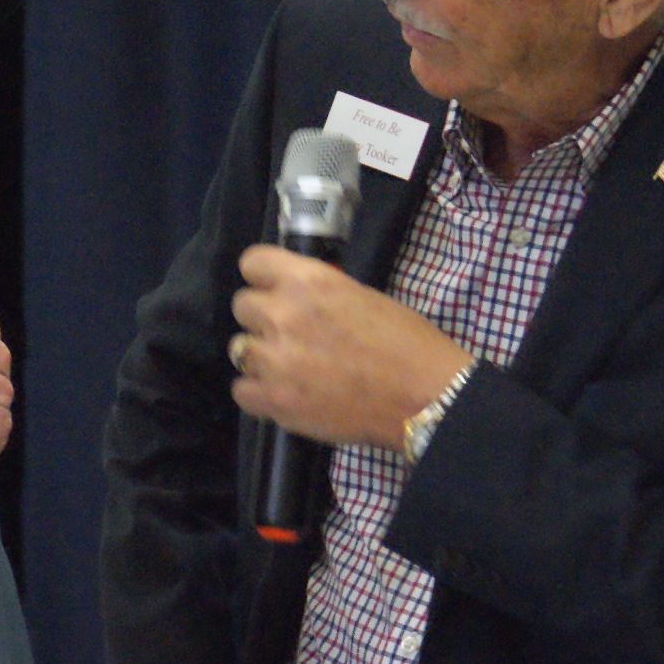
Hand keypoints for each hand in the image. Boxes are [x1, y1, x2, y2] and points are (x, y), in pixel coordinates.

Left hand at [230, 245, 469, 447]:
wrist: (425, 398)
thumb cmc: (407, 344)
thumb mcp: (362, 296)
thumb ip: (318, 293)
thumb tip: (296, 298)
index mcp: (308, 281)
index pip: (252, 263)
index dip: (263, 277)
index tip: (274, 290)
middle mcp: (283, 315)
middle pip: (242, 306)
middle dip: (263, 318)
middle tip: (290, 334)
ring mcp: (275, 361)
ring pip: (239, 349)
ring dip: (261, 356)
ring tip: (289, 368)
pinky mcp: (275, 401)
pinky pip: (241, 390)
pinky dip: (258, 393)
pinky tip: (283, 393)